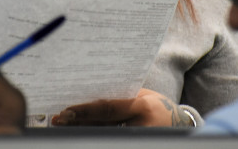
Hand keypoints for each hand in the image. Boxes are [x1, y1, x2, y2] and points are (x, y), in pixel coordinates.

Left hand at [50, 88, 193, 126]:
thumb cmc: (157, 106)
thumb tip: (89, 97)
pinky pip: (110, 139)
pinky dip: (95, 136)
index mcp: (142, 108)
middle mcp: (139, 126)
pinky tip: (81, 133)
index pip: (107, 109)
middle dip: (79, 123)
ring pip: (103, 136)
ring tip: (64, 127)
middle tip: (59, 120)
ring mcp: (136, 138)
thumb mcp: (143, 96)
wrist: (178, 124)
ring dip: (82, 132)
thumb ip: (121, 97)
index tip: (66, 110)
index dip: (85, 110)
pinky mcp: (133, 142)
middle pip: (101, 126)